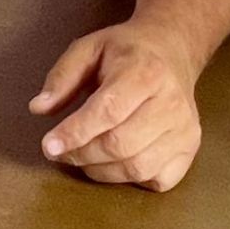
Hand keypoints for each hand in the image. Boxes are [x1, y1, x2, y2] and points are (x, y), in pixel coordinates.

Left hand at [29, 20, 202, 190]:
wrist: (172, 49)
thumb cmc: (125, 51)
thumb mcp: (88, 48)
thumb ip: (62, 76)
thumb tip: (38, 109)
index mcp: (144, 71)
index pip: (108, 111)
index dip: (75, 133)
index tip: (48, 146)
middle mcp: (171, 102)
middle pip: (120, 144)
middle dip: (82, 154)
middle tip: (60, 151)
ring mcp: (185, 128)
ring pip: (137, 167)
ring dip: (100, 170)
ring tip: (82, 156)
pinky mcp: (191, 148)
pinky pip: (157, 180)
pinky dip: (130, 179)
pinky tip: (114, 162)